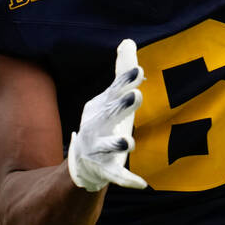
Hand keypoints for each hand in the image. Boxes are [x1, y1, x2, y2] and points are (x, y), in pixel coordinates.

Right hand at [67, 38, 146, 191]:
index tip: (138, 71)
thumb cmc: (104, 124)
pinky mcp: (104, 171)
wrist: (83, 161)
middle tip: (135, 95)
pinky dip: (127, 180)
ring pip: (108, 147)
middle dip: (120, 106)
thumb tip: (129, 41)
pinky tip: (141, 184)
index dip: (124, 82)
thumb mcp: (112, 99)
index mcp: (100, 108)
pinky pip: (116, 176)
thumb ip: (122, 74)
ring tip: (127, 143)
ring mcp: (98, 150)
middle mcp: (96, 127)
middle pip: (108, 115)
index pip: (113, 92)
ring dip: (117, 145)